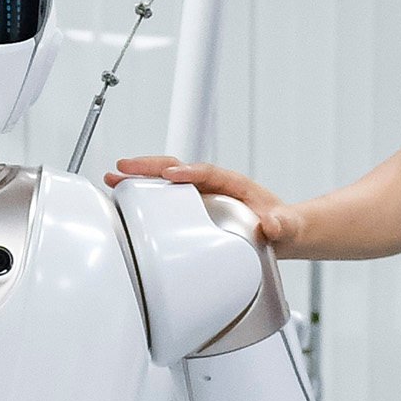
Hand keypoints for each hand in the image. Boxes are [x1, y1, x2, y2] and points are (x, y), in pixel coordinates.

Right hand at [107, 155, 296, 248]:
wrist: (281, 233)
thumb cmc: (282, 227)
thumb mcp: (287, 227)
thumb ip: (281, 225)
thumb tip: (271, 224)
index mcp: (233, 185)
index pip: (207, 173)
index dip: (189, 173)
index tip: (171, 176)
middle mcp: (212, 186)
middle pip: (177, 169)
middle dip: (150, 167)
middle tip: (124, 167)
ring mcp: (199, 196)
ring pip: (165, 181)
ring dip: (139, 178)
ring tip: (113, 178)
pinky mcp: (191, 210)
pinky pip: (164, 200)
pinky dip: (143, 196)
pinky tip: (123, 199)